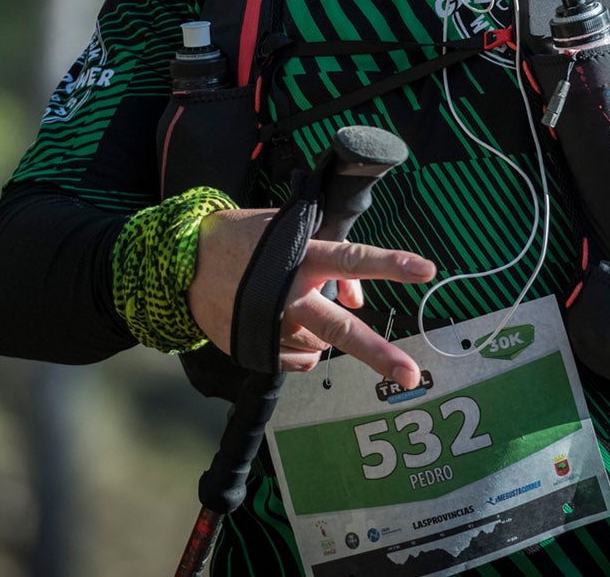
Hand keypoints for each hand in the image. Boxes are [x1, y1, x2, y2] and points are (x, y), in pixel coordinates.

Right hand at [188, 207, 435, 387]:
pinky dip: (302, 350)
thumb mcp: (287, 234)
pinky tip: (283, 327)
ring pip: (321, 344)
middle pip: (341, 328)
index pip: (353, 259)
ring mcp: (272, 326)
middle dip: (378, 353)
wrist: (182, 265)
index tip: (426, 269)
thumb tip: (357, 299)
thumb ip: (329, 260)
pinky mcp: (257, 349)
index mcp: (300, 256)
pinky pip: (299, 362)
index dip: (390, 263)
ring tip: (293, 308)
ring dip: (320, 333)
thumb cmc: (244, 241)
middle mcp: (289, 294)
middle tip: (410, 375)